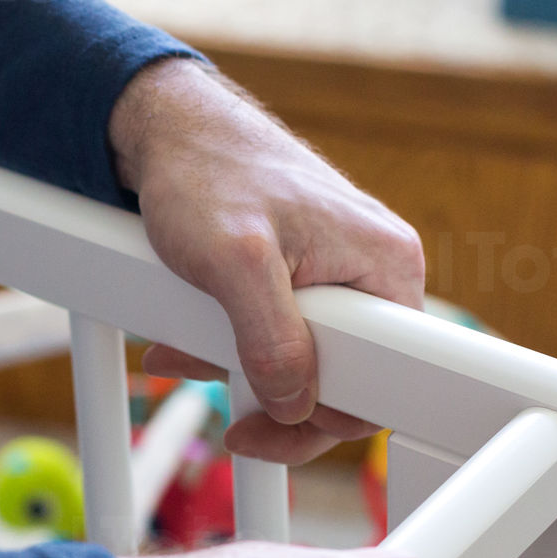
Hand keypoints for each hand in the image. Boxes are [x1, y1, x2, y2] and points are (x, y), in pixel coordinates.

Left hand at [107, 57, 425, 463]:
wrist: (168, 131)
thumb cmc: (206, 173)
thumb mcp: (235, 262)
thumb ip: (271, 338)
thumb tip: (295, 404)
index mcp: (387, 263)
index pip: (388, 377)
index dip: (328, 416)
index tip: (273, 426)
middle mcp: (374, 271)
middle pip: (345, 378)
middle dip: (274, 399)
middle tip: (227, 407)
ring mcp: (340, 275)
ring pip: (306, 362)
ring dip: (242, 375)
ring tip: (189, 356)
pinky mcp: (304, 279)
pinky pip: (281, 337)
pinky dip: (232, 350)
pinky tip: (189, 343)